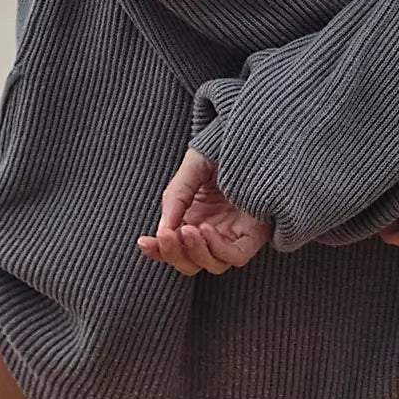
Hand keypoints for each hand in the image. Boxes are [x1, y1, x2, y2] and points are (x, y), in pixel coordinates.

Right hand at [137, 147, 271, 275]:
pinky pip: (236, 256)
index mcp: (195, 217)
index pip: (174, 247)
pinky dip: (219, 249)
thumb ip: (176, 197)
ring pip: (213, 264)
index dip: (158, 251)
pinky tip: (207, 230)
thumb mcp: (192, 169)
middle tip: (168, 235)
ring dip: (195, 253)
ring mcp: (234, 234)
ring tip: (188, 230)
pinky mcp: (254, 234)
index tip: (144, 242)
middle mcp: (214, 230)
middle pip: (191, 263)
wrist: (251, 134)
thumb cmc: (221, 150)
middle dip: (175, 254)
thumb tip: (163, 231)